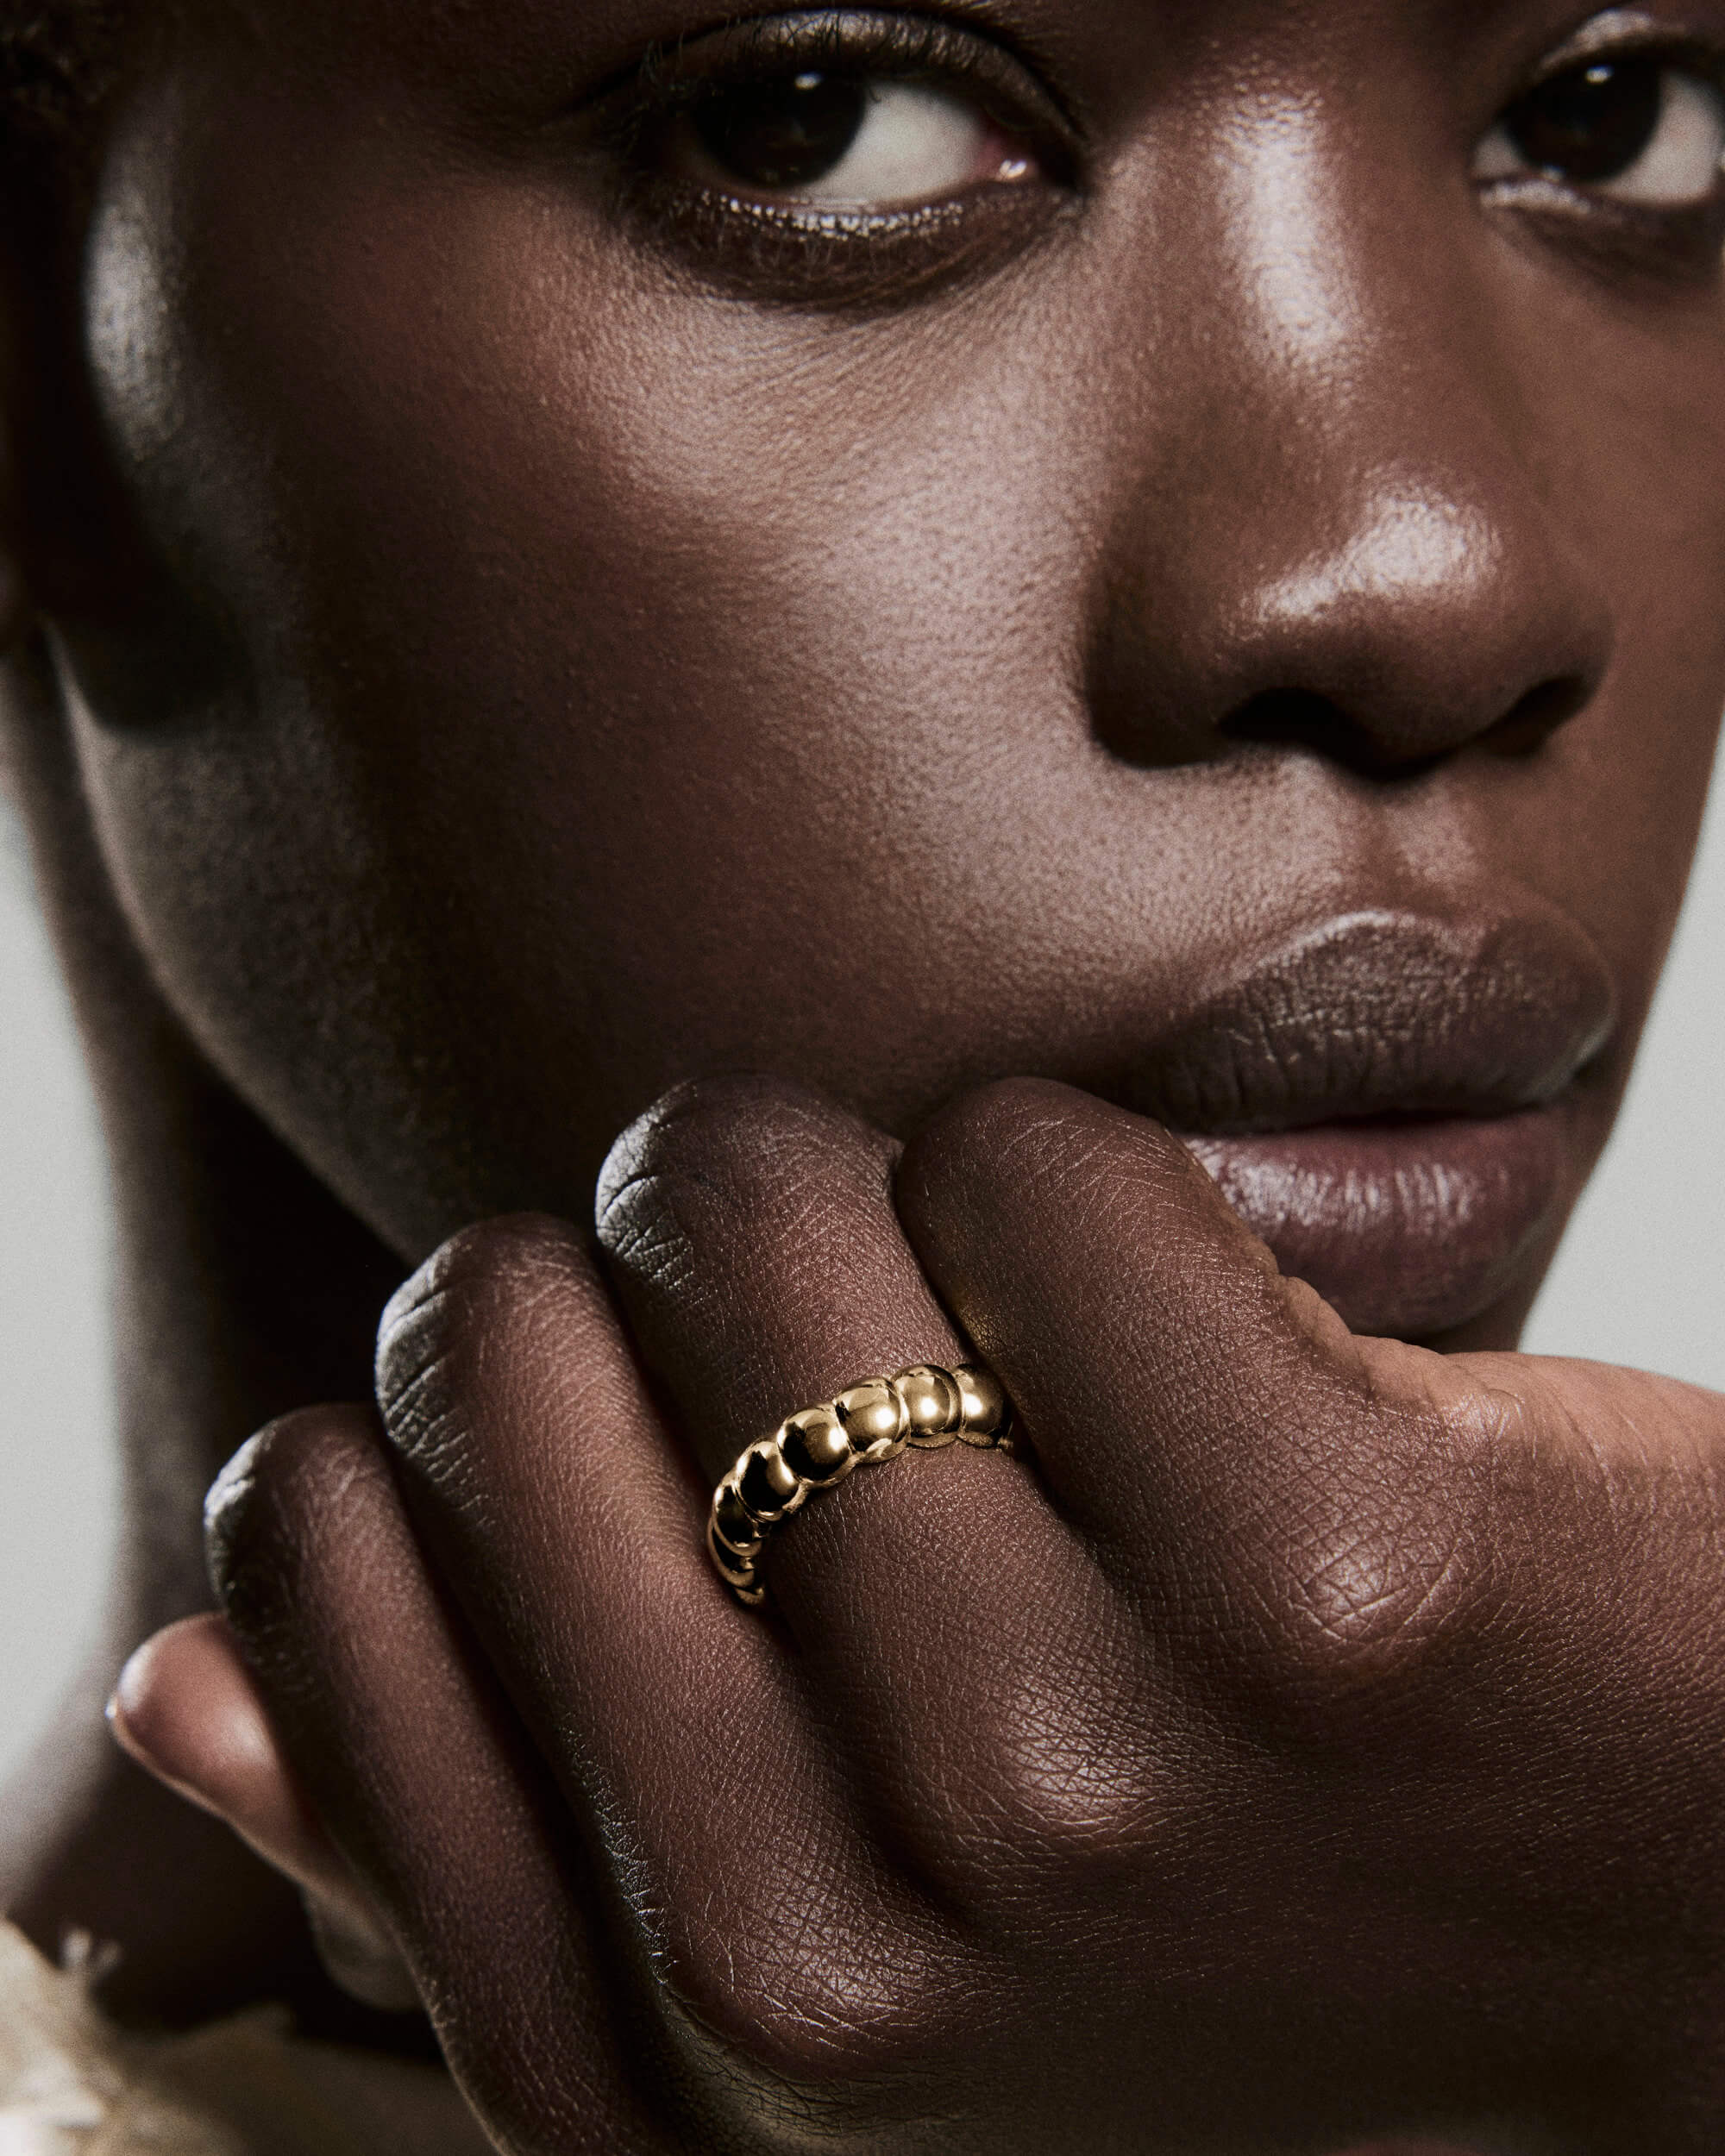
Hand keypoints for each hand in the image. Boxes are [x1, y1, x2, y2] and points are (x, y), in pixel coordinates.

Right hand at [116, 1077, 1724, 2152]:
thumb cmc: (1216, 1905)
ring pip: (743, 1203)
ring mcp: (1073, 1772)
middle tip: (820, 1328)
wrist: (1672, 1935)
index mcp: (675, 2049)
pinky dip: (1078, 1167)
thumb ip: (473, 1828)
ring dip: (851, 1181)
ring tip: (990, 1314)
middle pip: (502, 1337)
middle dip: (626, 1264)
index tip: (585, 1404)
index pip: (312, 1577)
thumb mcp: (817, 1954)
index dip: (424, 1417)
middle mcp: (833, 1957)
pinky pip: (1029, 1158)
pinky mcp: (1313, 1572)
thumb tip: (175, 1673)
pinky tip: (1188, 1322)